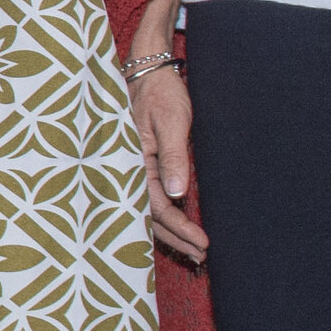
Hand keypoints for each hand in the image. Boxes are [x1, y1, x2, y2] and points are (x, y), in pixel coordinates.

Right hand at [134, 63, 205, 262]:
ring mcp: (132, 169)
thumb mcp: (172, 122)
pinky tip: (177, 226)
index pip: (157, 206)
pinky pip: (148, 198)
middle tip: (202, 256)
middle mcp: (128, 170)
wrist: (149, 74)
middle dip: (176, 238)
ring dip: (170, 232)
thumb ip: (173, 157)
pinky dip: (164, 217)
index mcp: (133, 162)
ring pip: (148, 211)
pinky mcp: (140, 166)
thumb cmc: (161, 95)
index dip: (179, 228)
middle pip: (150, 216)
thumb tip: (177, 195)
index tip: (203, 244)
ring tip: (194, 250)